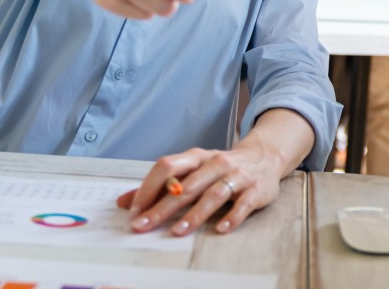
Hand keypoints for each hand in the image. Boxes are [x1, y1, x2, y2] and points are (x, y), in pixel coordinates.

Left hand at [117, 145, 281, 236]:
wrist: (264, 157)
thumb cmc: (221, 168)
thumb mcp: (192, 170)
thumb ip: (159, 186)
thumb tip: (123, 202)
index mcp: (197, 157)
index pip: (167, 166)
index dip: (149, 188)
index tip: (135, 210)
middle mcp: (216, 163)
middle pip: (186, 185)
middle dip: (163, 207)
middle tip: (145, 225)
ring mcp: (237, 176)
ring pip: (213, 194)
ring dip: (195, 213)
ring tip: (179, 231)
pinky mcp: (256, 189)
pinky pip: (244, 204)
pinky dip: (232, 216)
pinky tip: (221, 229)